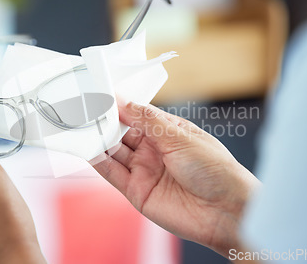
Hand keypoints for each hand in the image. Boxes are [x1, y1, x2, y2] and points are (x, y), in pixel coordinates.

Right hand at [91, 101, 259, 255]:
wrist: (225, 211)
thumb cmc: (215, 170)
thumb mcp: (179, 137)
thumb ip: (147, 120)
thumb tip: (123, 101)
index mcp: (168, 132)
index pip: (137, 115)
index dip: (120, 106)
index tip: (100, 96)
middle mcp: (154, 150)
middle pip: (122, 133)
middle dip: (105, 123)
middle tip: (86, 111)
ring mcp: (144, 171)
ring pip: (114, 152)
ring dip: (99, 141)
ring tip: (81, 127)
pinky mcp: (137, 192)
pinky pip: (113, 174)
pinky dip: (99, 162)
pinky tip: (88, 150)